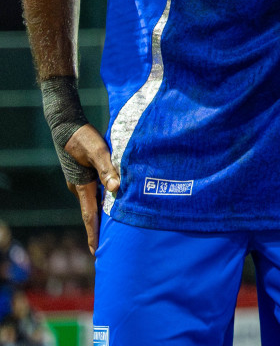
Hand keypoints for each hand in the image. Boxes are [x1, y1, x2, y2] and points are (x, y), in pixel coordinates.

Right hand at [64, 124, 117, 251]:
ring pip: (94, 201)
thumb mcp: (98, 151)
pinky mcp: (84, 174)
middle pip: (91, 212)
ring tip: (109, 229)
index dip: (94, 233)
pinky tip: (111, 201)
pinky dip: (102, 201)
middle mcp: (80, 187)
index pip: (90, 215)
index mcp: (83, 185)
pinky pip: (95, 192)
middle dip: (97, 229)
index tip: (95, 251)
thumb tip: (116, 187)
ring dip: (101, 215)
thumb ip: (107, 168)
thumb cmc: (83, 138)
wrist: (66, 126)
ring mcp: (81, 181)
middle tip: (103, 248)